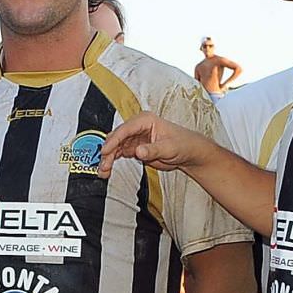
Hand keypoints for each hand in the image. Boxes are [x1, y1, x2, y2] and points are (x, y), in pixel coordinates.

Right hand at [99, 111, 217, 176]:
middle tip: (104, 165)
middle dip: (108, 152)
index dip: (114, 140)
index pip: (125, 129)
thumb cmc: (183, 144)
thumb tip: (138, 151)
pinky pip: (118, 154)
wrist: (189, 153)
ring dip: (108, 159)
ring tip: (104, 171)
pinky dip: (112, 161)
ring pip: (115, 147)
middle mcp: (137, 127)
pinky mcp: (134, 148)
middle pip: (116, 138)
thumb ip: (153, 149)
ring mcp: (134, 138)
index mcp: (145, 120)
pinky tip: (107, 169)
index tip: (106, 151)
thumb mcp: (169, 147)